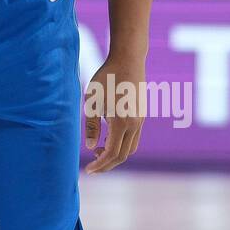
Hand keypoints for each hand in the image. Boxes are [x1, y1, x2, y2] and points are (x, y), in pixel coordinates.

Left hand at [82, 56, 145, 173]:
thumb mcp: (92, 100)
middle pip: (123, 155)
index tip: (87, 170)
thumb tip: (91, 147)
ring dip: (115, 155)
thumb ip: (91, 125)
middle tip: (92, 167)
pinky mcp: (142, 115)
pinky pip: (134, 138)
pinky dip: (121, 145)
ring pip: (131, 148)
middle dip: (107, 164)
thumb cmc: (106, 78)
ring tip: (98, 151)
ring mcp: (141, 120)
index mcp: (121, 122)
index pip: (111, 153)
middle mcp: (135, 124)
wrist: (128, 60)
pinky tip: (108, 139)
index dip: (99, 164)